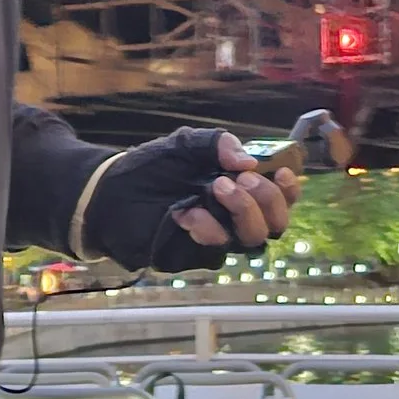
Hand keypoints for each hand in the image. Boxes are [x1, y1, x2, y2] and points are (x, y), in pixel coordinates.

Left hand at [81, 129, 302, 271]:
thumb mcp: (188, 144)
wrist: (110, 190)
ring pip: (252, 241)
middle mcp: (233, 218)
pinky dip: (207, 228)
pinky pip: (215, 250)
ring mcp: (215, 238)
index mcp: (239, 191)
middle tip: (243, 178)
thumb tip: (251, 161)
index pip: (280, 199)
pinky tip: (186, 211)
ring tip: (218, 187)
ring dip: (243, 212)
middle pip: (274, 225)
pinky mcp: (192, 255)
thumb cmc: (151, 166)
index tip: (282, 172)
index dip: (289, 191)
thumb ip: (219, 144)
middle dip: (268, 201)